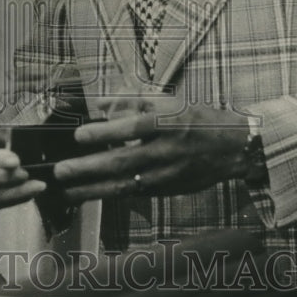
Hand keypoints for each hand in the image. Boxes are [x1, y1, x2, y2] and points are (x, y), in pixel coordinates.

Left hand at [52, 100, 249, 202]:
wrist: (235, 148)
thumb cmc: (199, 120)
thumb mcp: (170, 102)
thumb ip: (134, 102)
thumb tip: (101, 103)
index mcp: (167, 124)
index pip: (131, 128)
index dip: (105, 133)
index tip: (79, 135)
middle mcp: (166, 152)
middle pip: (123, 162)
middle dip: (89, 168)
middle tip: (62, 171)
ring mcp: (166, 175)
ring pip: (124, 185)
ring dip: (92, 190)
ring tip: (66, 191)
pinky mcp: (166, 190)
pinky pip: (133, 193)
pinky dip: (109, 194)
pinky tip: (88, 195)